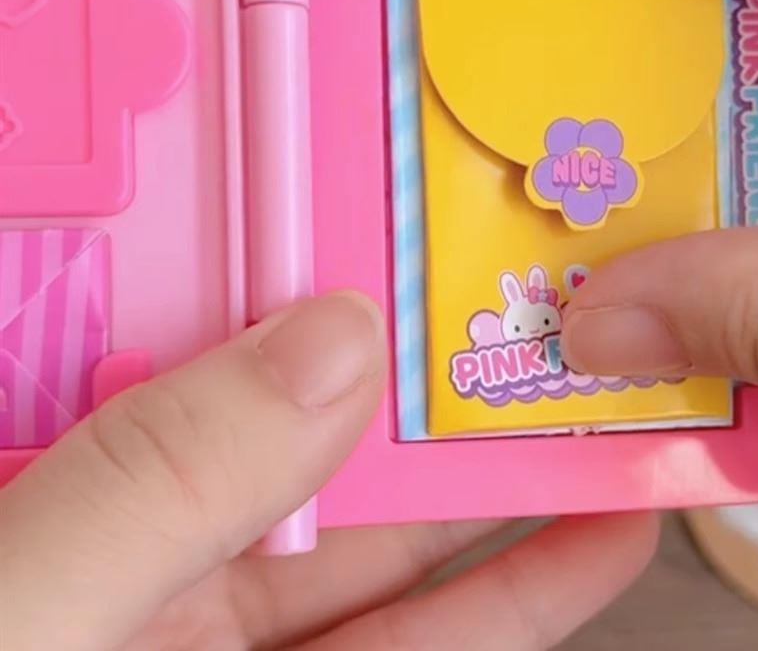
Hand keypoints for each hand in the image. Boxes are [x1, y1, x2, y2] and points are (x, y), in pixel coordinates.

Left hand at [0, 293, 655, 649]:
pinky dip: (505, 601)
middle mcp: (150, 555)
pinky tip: (583, 552)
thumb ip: (158, 476)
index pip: (212, 346)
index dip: (322, 279)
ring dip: (507, 489)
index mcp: (76, 496)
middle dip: (448, 385)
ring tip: (608, 422)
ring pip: (389, 549)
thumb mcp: (24, 615)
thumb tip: (336, 332)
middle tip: (562, 326)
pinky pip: (409, 649)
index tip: (432, 237)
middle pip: (327, 438)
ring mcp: (218, 645)